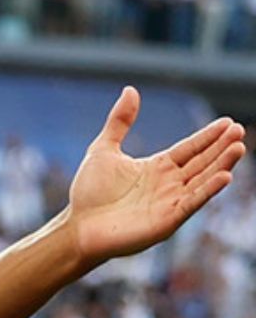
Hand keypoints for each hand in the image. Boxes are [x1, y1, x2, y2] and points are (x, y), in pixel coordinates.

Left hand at [68, 86, 244, 263]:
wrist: (77, 227)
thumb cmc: (89, 193)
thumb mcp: (103, 150)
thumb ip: (119, 122)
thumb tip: (130, 90)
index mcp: (157, 167)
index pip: (190, 148)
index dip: (208, 136)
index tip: (227, 122)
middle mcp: (168, 184)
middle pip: (201, 162)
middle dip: (221, 147)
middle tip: (239, 131)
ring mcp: (169, 202)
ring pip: (202, 180)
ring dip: (221, 165)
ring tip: (238, 148)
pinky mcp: (167, 221)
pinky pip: (192, 203)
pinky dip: (208, 190)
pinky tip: (224, 176)